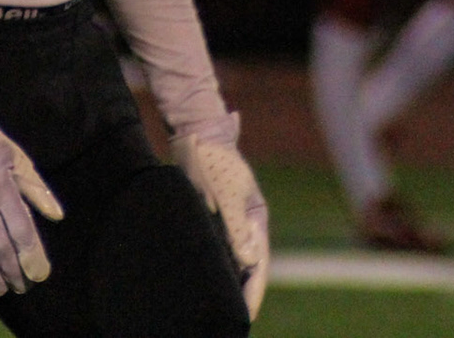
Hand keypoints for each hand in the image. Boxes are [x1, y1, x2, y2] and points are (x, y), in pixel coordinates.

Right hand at [0, 87, 63, 295]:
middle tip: (22, 286)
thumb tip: (56, 216)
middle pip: (0, 247)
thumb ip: (36, 189)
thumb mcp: (16, 156)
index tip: (40, 275)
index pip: (22, 232)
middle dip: (14, 271)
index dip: (32, 257)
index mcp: (2, 186)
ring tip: (1, 289)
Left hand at [169, 114, 269, 320]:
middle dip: (241, 293)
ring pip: (230, 260)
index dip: (253, 291)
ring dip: (227, 282)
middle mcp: (245, 224)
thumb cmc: (212, 161)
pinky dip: (213, 267)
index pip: (258, 264)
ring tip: (216, 309)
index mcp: (256, 219)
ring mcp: (228, 222)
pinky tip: (202, 281)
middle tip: (232, 321)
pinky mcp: (211, 219)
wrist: (195, 134)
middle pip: (247, 266)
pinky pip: (215, 250)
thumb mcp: (226, 194)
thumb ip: (238, 228)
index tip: (246, 315)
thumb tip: (250, 262)